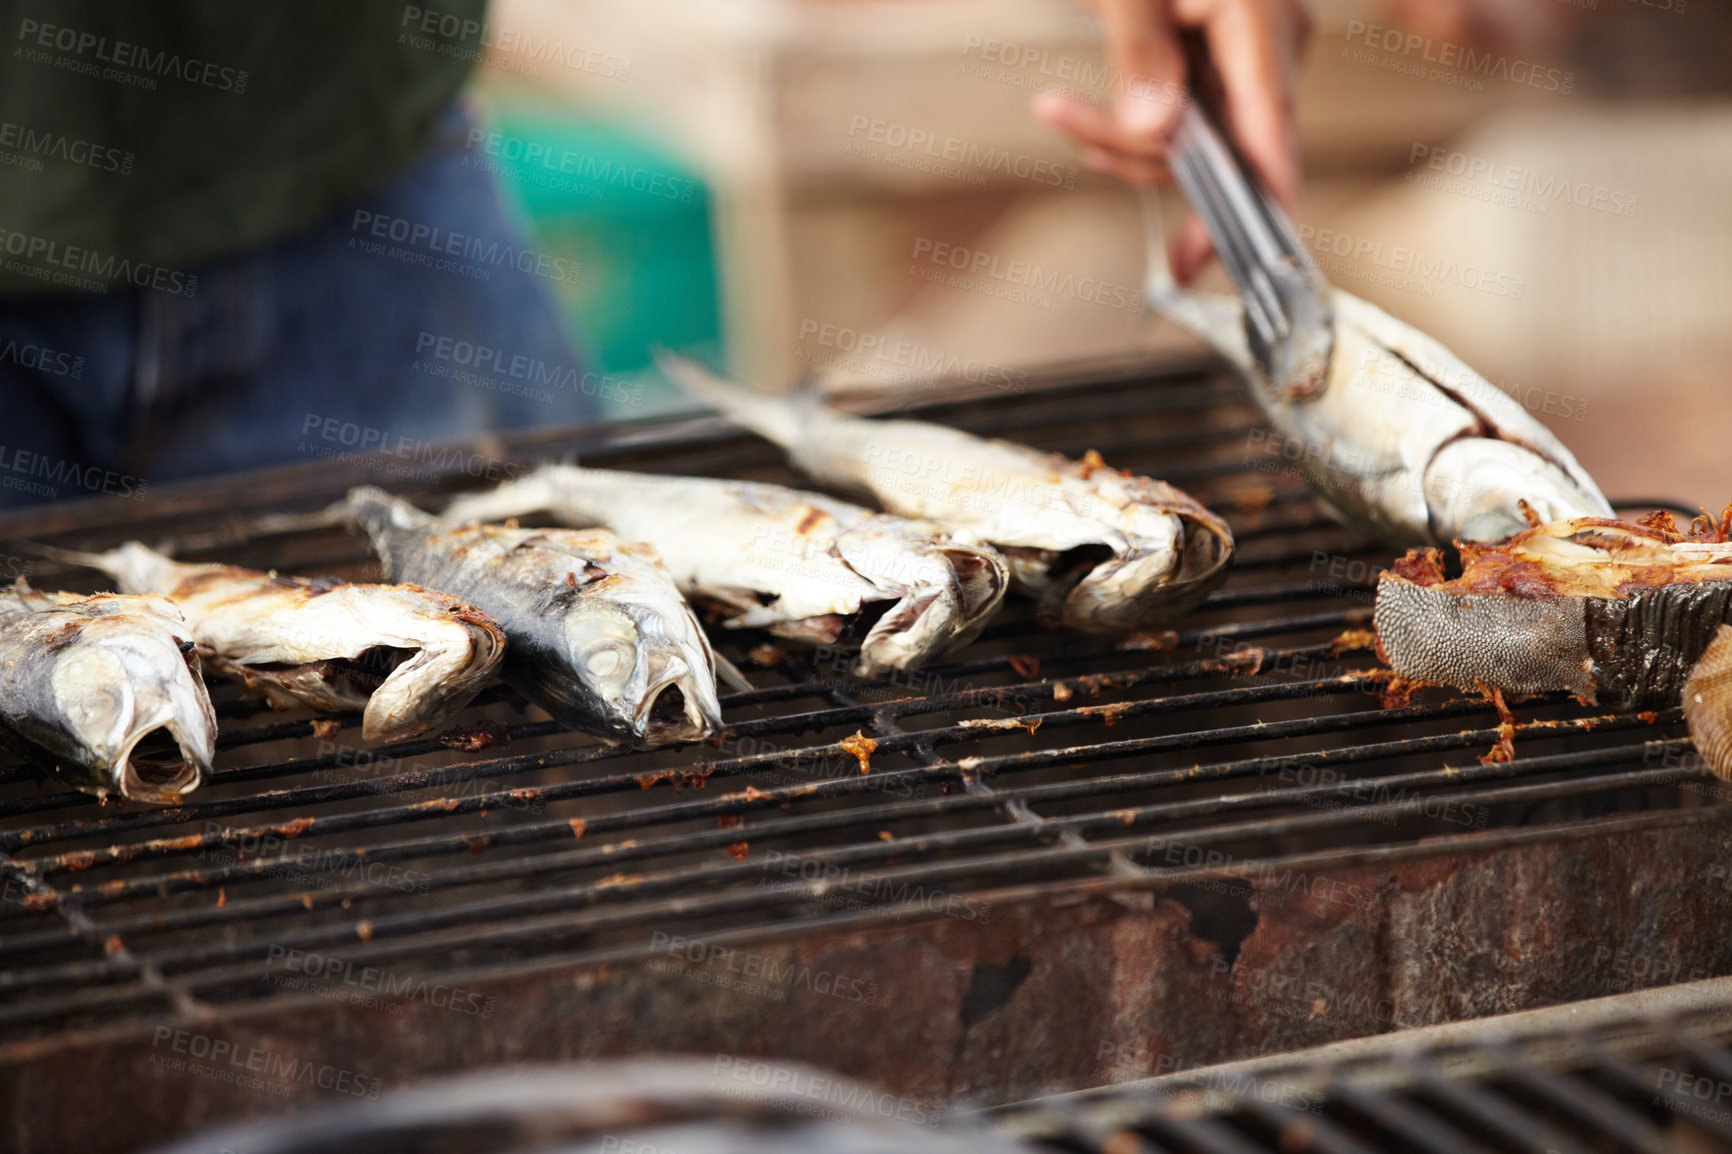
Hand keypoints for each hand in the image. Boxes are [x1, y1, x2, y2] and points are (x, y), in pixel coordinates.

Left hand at [1033, 0, 1312, 281]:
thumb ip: (1140, 55)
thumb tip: (1156, 129)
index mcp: (1261, 21)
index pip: (1271, 135)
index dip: (1254, 207)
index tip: (1217, 253)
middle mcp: (1273, 45)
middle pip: (1224, 151)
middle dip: (1136, 154)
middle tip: (1062, 117)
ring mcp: (1254, 59)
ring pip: (1199, 149)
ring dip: (1123, 145)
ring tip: (1061, 108)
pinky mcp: (1227, 71)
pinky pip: (1191, 130)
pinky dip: (1137, 133)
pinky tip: (1089, 116)